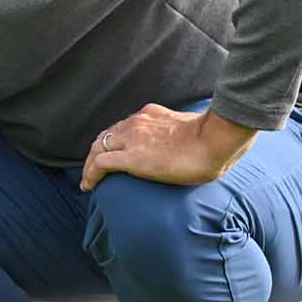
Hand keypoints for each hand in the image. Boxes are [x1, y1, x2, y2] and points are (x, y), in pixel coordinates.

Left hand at [80, 104, 256, 189]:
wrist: (214, 140)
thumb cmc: (213, 138)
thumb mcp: (191, 127)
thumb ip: (181, 133)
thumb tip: (190, 143)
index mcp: (150, 115)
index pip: (123, 126)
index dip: (112, 140)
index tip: (111, 152)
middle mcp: (136, 123)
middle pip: (105, 136)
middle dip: (96, 152)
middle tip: (92, 169)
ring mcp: (131, 140)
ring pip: (97, 149)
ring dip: (89, 165)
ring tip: (87, 180)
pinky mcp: (131, 158)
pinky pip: (100, 165)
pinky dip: (90, 175)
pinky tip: (89, 186)